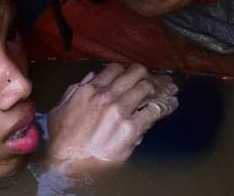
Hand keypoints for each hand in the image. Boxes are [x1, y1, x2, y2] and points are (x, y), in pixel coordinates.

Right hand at [44, 63, 178, 173]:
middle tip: (155, 80)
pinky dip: (166, 106)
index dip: (126, 70)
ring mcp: (120, 111)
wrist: (69, 164)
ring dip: (161, 88)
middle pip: (136, 74)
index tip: (133, 76)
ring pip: (147, 88)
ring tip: (170, 90)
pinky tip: (171, 104)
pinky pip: (154, 111)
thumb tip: (91, 78)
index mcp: (89, 90)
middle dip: (147, 75)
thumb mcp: (61, 109)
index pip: (115, 69)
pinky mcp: (132, 129)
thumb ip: (74, 91)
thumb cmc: (62, 140)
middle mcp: (106, 96)